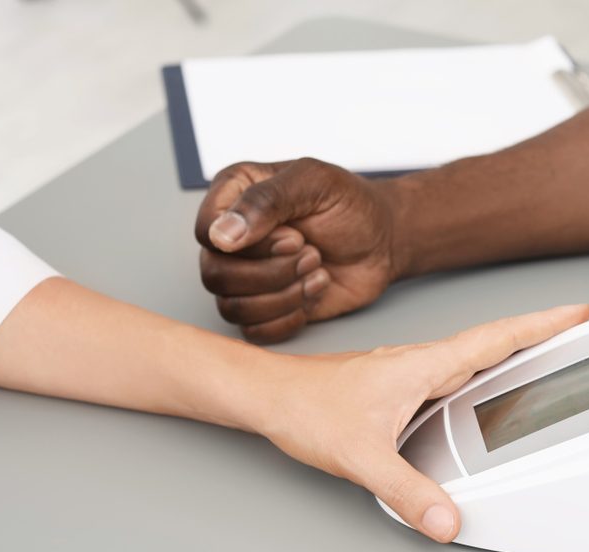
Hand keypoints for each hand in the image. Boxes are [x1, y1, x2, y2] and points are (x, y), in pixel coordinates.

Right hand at [195, 159, 405, 342]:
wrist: (382, 241)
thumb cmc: (350, 205)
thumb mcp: (315, 183)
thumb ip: (266, 200)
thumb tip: (222, 236)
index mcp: (233, 194)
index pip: (206, 231)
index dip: (249, 244)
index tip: (294, 235)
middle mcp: (231, 237)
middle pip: (215, 274)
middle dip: (272, 272)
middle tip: (312, 254)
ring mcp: (244, 274)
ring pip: (231, 306)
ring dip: (284, 295)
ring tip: (317, 271)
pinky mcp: (264, 306)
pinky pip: (253, 331)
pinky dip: (288, 318)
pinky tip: (313, 293)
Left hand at [254, 304, 588, 542]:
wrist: (270, 397)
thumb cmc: (307, 408)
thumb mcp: (362, 456)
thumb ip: (407, 491)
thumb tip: (446, 518)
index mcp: (423, 366)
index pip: (495, 339)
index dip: (539, 325)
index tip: (574, 313)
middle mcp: (420, 363)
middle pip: (492, 343)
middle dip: (537, 334)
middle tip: (575, 332)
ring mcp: (408, 372)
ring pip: (470, 357)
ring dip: (508, 352)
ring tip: (541, 358)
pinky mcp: (396, 384)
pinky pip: (451, 372)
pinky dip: (477, 373)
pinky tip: (477, 391)